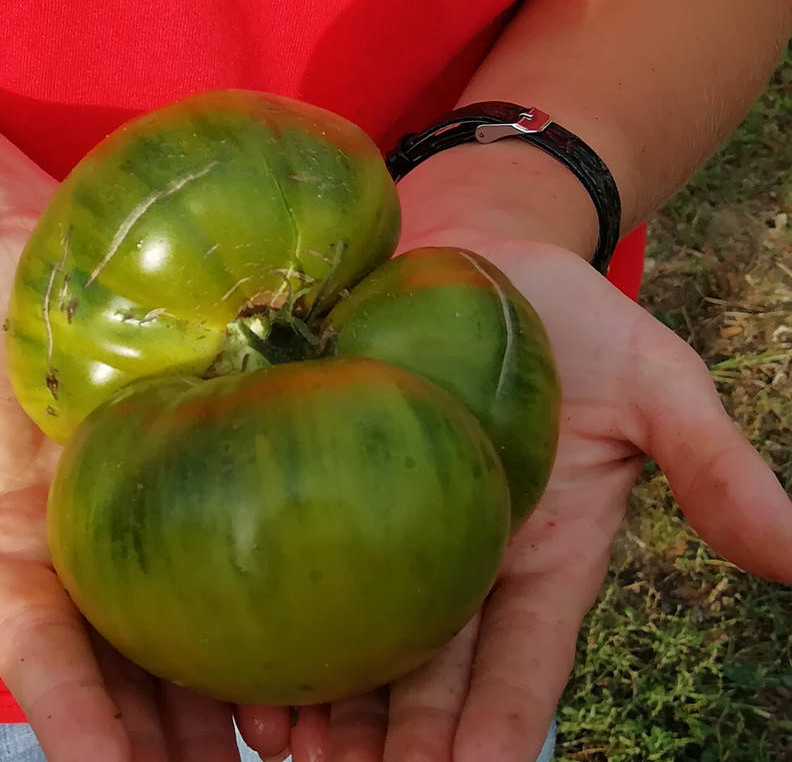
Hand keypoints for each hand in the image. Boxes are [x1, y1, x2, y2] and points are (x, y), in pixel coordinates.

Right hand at [0, 215, 298, 760]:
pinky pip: (226, 538)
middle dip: (166, 741)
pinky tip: (317, 644)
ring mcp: (133, 512)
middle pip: (124, 669)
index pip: (35, 655)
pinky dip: (264, 600)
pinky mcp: (184, 459)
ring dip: (227, 694)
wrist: (3, 245)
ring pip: (183, 626)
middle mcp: (68, 554)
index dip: (75, 720)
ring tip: (292, 742)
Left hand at [272, 226, 791, 761]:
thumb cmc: (573, 318)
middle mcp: (464, 562)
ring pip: (363, 643)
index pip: (523, 666)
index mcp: (547, 558)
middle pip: (431, 677)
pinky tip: (245, 672)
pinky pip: (302, 566)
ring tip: (290, 756)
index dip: (497, 727)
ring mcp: (393, 528)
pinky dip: (278, 624)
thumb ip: (713, 469)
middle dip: (398, 745)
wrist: (471, 246)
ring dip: (331, 708)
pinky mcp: (327, 483)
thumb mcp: (658, 383)